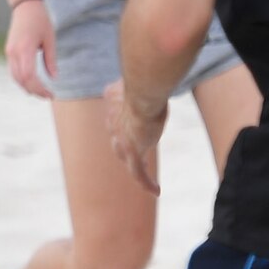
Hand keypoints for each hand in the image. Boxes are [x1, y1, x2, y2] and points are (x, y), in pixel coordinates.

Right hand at [5, 0, 56, 99]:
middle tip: (48, 95)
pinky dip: (22, 79)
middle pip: (21, 80)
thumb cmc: (40, 20)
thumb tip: (54, 78)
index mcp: (24, 49)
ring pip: (15, 77)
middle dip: (34, 90)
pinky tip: (33, 82)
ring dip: (27, 87)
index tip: (50, 94)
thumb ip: (50, 59)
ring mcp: (9, 52)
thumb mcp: (50, 39)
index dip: (39, 88)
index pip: (29, 77)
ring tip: (41, 91)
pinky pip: (13, 70)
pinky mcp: (9, 51)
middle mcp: (13, 52)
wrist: (25, 5)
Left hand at [104, 77, 164, 195]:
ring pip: (127, 159)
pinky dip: (147, 183)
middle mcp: (112, 123)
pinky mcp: (133, 152)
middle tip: (137, 156)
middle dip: (126, 148)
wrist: (143, 92)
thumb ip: (136, 81)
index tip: (134, 127)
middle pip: (118, 141)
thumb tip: (136, 76)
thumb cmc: (146, 82)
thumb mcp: (139, 79)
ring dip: (136, 167)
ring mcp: (121, 139)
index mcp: (112, 103)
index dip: (125, 124)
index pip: (116, 118)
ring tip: (145, 179)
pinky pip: (140, 173)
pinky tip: (157, 191)